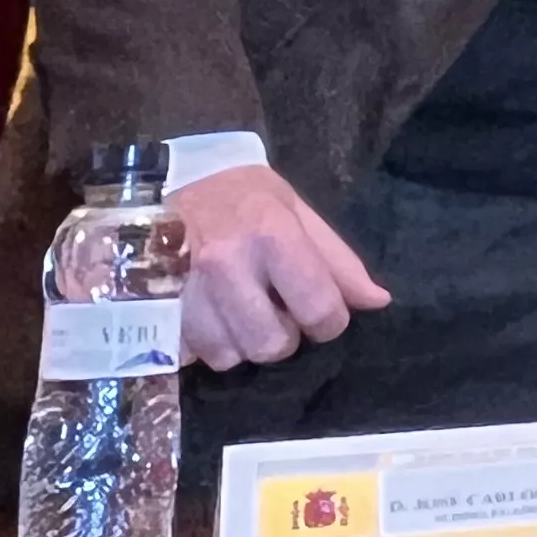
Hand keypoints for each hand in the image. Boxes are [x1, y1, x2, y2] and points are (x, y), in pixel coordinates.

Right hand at [168, 164, 387, 370]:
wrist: (183, 180)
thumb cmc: (251, 197)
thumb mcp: (302, 215)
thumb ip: (339, 262)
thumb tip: (378, 302)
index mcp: (273, 236)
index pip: (318, 308)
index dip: (331, 321)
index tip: (324, 311)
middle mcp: (228, 265)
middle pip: (272, 344)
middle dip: (286, 338)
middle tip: (281, 313)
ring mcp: (187, 288)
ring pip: (230, 356)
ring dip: (246, 345)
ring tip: (246, 315)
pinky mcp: (157, 304)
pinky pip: (193, 353)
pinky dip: (211, 345)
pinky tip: (218, 320)